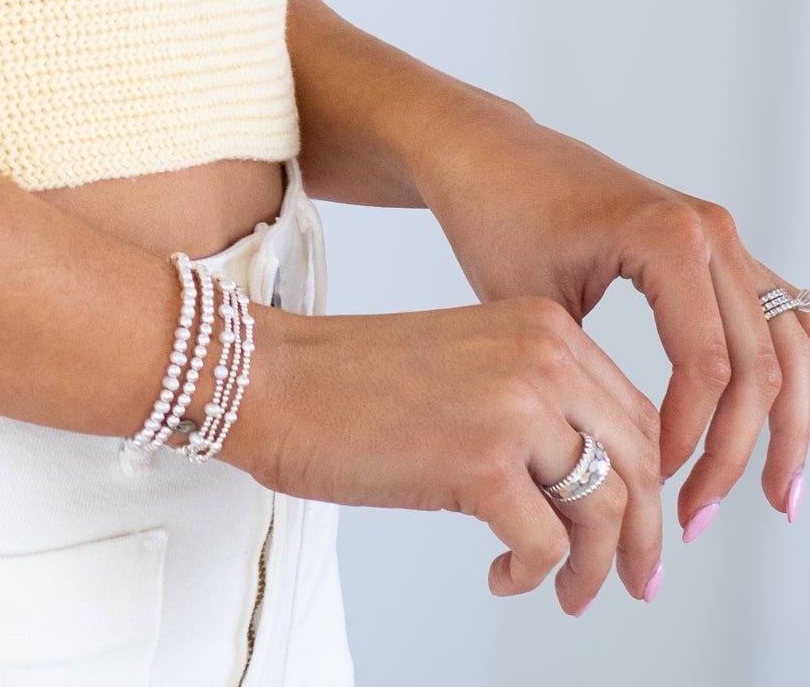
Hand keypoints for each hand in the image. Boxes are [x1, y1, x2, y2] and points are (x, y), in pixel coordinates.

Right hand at [226, 297, 663, 612]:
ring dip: (596, 569)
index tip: (635, 530)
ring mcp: (517, 407)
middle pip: (640, 465)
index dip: (646, 484)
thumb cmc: (354, 384)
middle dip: (641, 537)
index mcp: (542, 326)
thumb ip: (535, 406)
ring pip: (608, 510)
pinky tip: (501, 576)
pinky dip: (534, 576)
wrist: (275, 380)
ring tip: (565, 593)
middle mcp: (543, 356)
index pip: (635, 416)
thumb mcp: (470, 370)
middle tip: (630, 583)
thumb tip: (594, 487)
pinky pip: (550, 547)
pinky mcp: (485, 463)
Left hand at [417, 100, 806, 536]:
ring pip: (789, 343)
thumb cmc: (497, 216)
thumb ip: (587, 379)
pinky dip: (784, 376)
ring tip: (773, 496)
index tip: (654, 485)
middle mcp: (711, 230)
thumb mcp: (530, 305)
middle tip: (700, 515)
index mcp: (668, 236)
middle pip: (760, 363)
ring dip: (787, 424)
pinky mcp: (718, 247)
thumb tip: (622, 469)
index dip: (690, 441)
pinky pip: (777, 315)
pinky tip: (777, 431)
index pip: (707, 366)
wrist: (488, 153)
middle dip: (739, 450)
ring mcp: (723, 235)